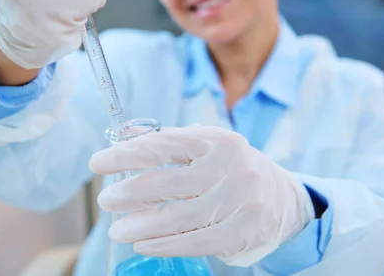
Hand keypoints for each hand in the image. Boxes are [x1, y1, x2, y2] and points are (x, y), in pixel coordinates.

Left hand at [89, 124, 314, 266]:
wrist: (285, 199)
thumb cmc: (233, 170)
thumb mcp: (207, 148)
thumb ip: (168, 143)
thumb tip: (123, 137)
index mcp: (217, 140)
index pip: (164, 145)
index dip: (127, 154)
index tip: (98, 163)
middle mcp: (232, 167)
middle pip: (169, 182)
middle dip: (131, 192)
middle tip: (106, 200)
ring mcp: (241, 200)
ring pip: (181, 216)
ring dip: (143, 225)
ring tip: (118, 229)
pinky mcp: (243, 231)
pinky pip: (196, 241)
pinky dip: (166, 245)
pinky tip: (144, 244)